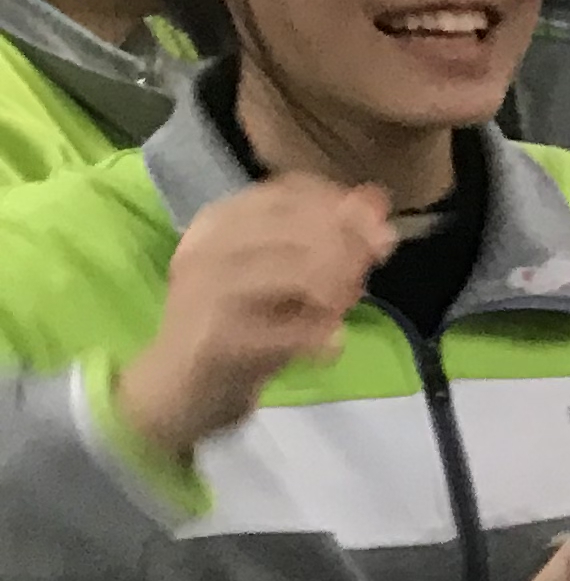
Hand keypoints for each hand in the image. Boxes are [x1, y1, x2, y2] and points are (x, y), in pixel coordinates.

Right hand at [114, 174, 393, 463]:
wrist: (181, 389)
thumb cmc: (241, 327)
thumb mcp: (286, 278)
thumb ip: (328, 239)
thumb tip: (376, 200)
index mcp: (221, 220)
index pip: (291, 191)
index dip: (344, 209)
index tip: (378, 235)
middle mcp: (210, 244)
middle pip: (301, 227)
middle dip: (349, 251)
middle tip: (362, 283)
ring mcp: (209, 288)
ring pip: (298, 270)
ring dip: (337, 291)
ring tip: (341, 312)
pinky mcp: (219, 336)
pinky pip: (290, 330)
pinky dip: (321, 337)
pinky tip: (329, 347)